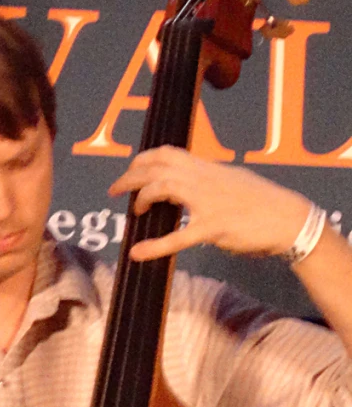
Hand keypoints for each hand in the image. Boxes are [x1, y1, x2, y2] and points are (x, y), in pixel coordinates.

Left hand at [107, 145, 311, 260]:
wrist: (290, 219)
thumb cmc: (263, 204)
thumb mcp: (233, 181)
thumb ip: (208, 181)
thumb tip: (189, 184)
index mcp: (208, 169)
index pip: (169, 153)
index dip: (144, 159)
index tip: (131, 169)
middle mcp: (204, 179)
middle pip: (158, 166)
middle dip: (131, 175)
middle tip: (115, 189)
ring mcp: (208, 202)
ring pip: (163, 187)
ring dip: (140, 198)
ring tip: (133, 212)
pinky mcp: (214, 227)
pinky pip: (177, 236)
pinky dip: (155, 246)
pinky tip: (138, 253)